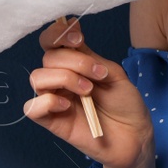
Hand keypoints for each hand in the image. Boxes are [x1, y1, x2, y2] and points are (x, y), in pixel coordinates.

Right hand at [25, 16, 154, 167]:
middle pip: (48, 58)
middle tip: (98, 75)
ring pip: (37, 78)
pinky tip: (69, 106)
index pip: (51, 41)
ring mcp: (55, 99)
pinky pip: (32, 108)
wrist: (135, 135)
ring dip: (65, 79)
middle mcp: (61, 79)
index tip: (78, 38)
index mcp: (74, 63)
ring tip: (88, 91)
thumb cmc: (125, 104)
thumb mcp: (112, 73)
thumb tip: (70, 32)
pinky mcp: (52, 122)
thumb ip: (89, 56)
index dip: (58, 33)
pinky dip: (49, 102)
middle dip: (74, 61)